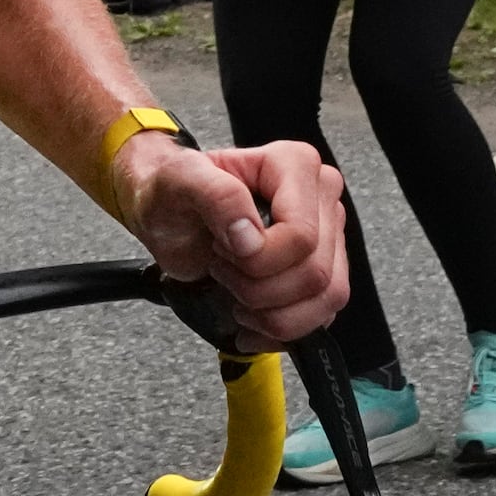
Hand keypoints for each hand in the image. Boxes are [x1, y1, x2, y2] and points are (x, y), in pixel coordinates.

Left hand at [117, 132, 350, 347]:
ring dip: (272, 314)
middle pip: (314, 272)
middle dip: (258, 288)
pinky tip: (250, 322)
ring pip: (326, 298)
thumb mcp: (179, 180)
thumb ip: (218, 197)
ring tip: (235, 295)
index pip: (301, 234)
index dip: (259, 259)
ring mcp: (328, 238)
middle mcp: (321, 199)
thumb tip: (250, 238)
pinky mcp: (323, 272)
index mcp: (295, 165)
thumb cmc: (173, 191)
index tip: (220, 249)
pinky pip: (322, 316)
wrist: (168, 216)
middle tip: (222, 269)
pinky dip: (282, 330)